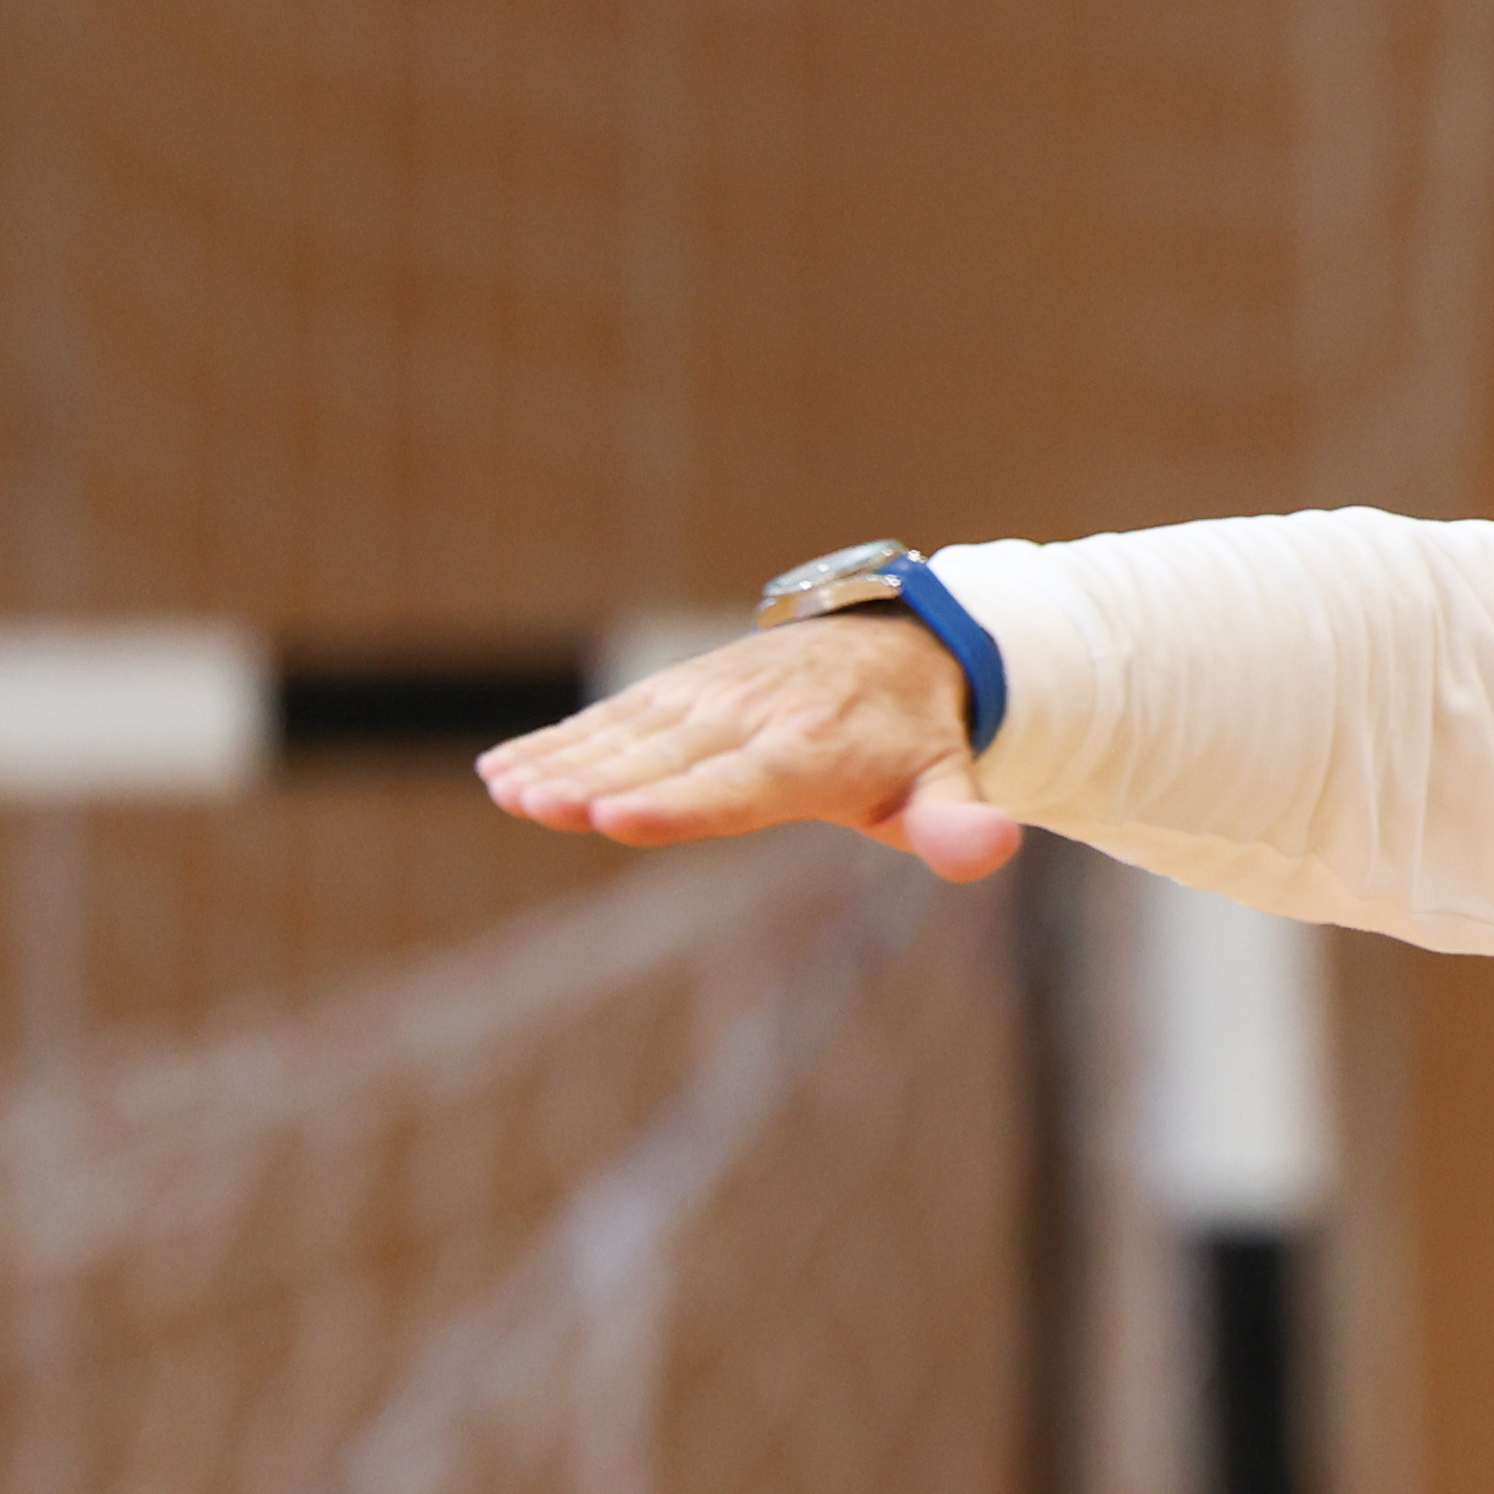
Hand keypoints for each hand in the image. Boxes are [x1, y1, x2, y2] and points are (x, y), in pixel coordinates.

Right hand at [473, 612, 1020, 878]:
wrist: (899, 646)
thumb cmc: (917, 744)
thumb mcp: (948, 785)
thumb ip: (959, 826)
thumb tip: (992, 848)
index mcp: (812, 754)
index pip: (738, 786)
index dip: (679, 805)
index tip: (617, 817)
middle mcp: (751, 719)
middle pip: (664, 760)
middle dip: (594, 783)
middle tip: (535, 805)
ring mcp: (709, 700)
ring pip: (626, 737)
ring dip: (560, 763)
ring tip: (504, 789)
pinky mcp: (680, 693)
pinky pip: (614, 719)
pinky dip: (558, 742)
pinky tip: (502, 771)